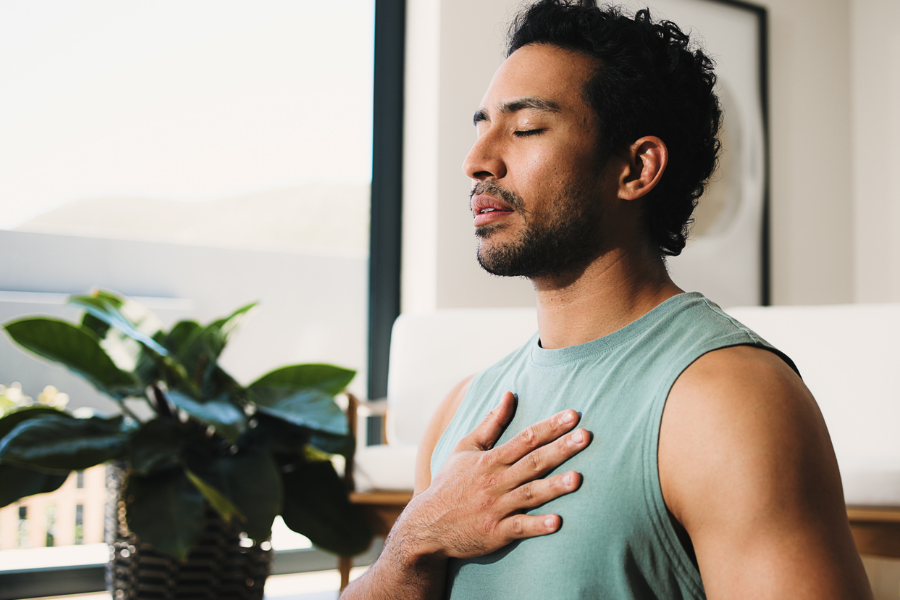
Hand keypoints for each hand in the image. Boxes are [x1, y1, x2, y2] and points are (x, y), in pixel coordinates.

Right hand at [398, 391, 588, 559]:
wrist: (427, 525)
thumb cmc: (451, 483)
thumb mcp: (466, 448)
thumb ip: (491, 423)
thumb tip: (510, 394)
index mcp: (490, 460)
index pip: (525, 438)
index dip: (550, 426)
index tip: (573, 415)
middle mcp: (496, 482)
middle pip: (533, 462)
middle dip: (561, 449)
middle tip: (586, 437)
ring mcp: (496, 508)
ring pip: (530, 494)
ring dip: (553, 487)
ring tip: (577, 479)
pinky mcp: (496, 533)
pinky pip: (519, 528)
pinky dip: (537, 526)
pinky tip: (557, 523)